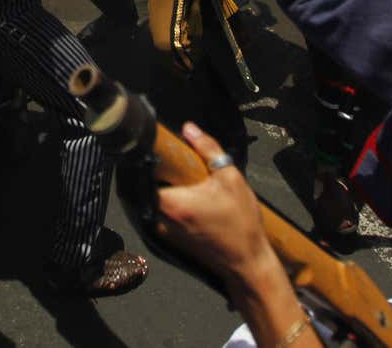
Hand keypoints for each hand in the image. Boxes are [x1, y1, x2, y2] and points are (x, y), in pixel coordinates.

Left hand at [156, 122, 275, 278]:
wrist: (247, 263)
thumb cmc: (241, 224)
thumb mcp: (230, 178)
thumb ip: (208, 150)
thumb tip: (189, 129)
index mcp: (171, 202)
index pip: (144, 170)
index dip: (151, 154)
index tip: (163, 146)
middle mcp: (159, 218)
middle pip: (146, 183)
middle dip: (161, 169)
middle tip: (180, 162)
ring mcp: (162, 230)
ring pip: (153, 197)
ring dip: (166, 185)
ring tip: (188, 180)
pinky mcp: (168, 237)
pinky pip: (160, 211)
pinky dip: (171, 200)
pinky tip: (191, 198)